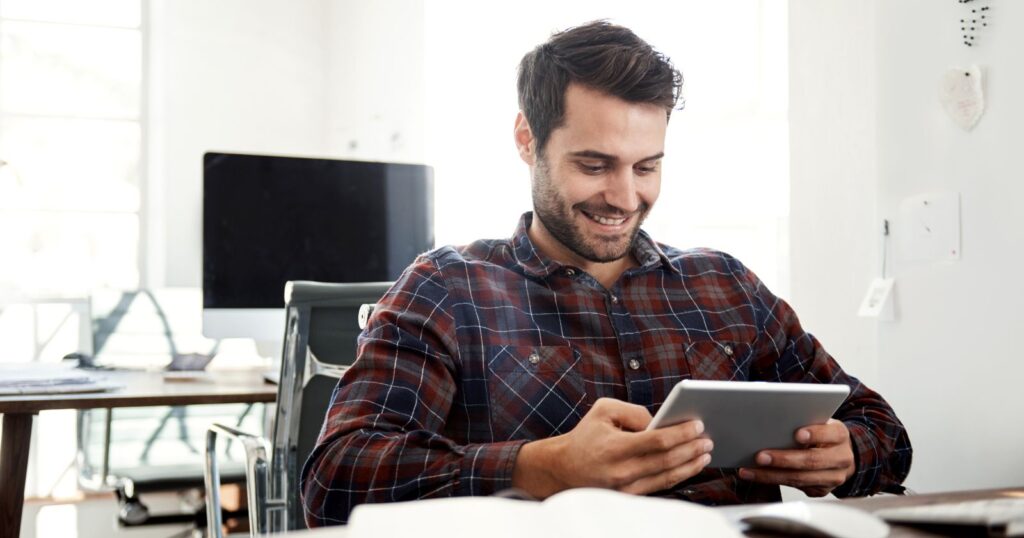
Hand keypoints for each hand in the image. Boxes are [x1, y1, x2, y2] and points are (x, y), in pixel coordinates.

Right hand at [512, 398, 712, 497]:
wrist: (562, 468)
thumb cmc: (586, 436)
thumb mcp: (603, 410)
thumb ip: (634, 411)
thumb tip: (660, 421)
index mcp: (614, 447)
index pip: (656, 441)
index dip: (681, 433)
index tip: (697, 425)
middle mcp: (621, 471)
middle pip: (666, 460)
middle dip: (691, 449)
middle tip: (707, 439)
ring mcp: (625, 488)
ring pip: (667, 477)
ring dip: (690, 465)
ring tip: (705, 453)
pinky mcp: (628, 497)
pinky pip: (659, 486)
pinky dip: (678, 476)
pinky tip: (689, 466)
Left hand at [737, 419, 854, 496]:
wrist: (840, 453)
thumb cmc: (822, 432)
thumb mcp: (819, 420)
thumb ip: (803, 418)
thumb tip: (771, 414)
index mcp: (840, 434)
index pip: (831, 433)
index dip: (815, 434)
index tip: (797, 434)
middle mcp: (841, 458)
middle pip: (811, 461)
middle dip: (783, 459)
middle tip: (760, 456)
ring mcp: (833, 477)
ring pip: (801, 479)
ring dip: (771, 475)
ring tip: (749, 470)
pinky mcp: (822, 490)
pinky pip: (795, 487)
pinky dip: (772, 481)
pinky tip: (755, 475)